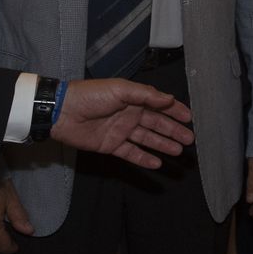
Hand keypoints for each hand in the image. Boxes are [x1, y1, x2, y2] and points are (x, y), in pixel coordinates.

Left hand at [50, 77, 194, 166]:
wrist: (63, 112)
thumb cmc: (91, 96)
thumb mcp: (120, 90)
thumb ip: (146, 95)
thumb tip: (169, 99)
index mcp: (133, 98)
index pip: (159, 105)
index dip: (175, 111)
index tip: (190, 118)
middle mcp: (130, 114)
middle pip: (157, 124)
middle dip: (173, 131)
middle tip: (190, 140)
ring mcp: (121, 131)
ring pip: (147, 139)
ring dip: (163, 145)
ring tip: (178, 152)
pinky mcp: (111, 145)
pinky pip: (131, 153)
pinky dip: (144, 158)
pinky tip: (157, 163)